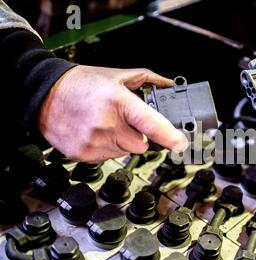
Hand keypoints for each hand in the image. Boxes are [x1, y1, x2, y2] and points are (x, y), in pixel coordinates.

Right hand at [39, 66, 188, 162]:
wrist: (44, 94)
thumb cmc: (80, 84)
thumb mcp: (116, 75)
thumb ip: (147, 80)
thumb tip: (169, 86)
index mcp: (118, 102)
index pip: (151, 124)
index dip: (170, 136)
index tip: (181, 143)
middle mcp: (107, 124)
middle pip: (142, 145)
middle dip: (138, 135)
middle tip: (123, 121)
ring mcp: (94, 142)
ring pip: (125, 153)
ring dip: (121, 142)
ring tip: (105, 124)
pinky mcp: (83, 155)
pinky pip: (108, 158)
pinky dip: (106, 148)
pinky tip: (95, 133)